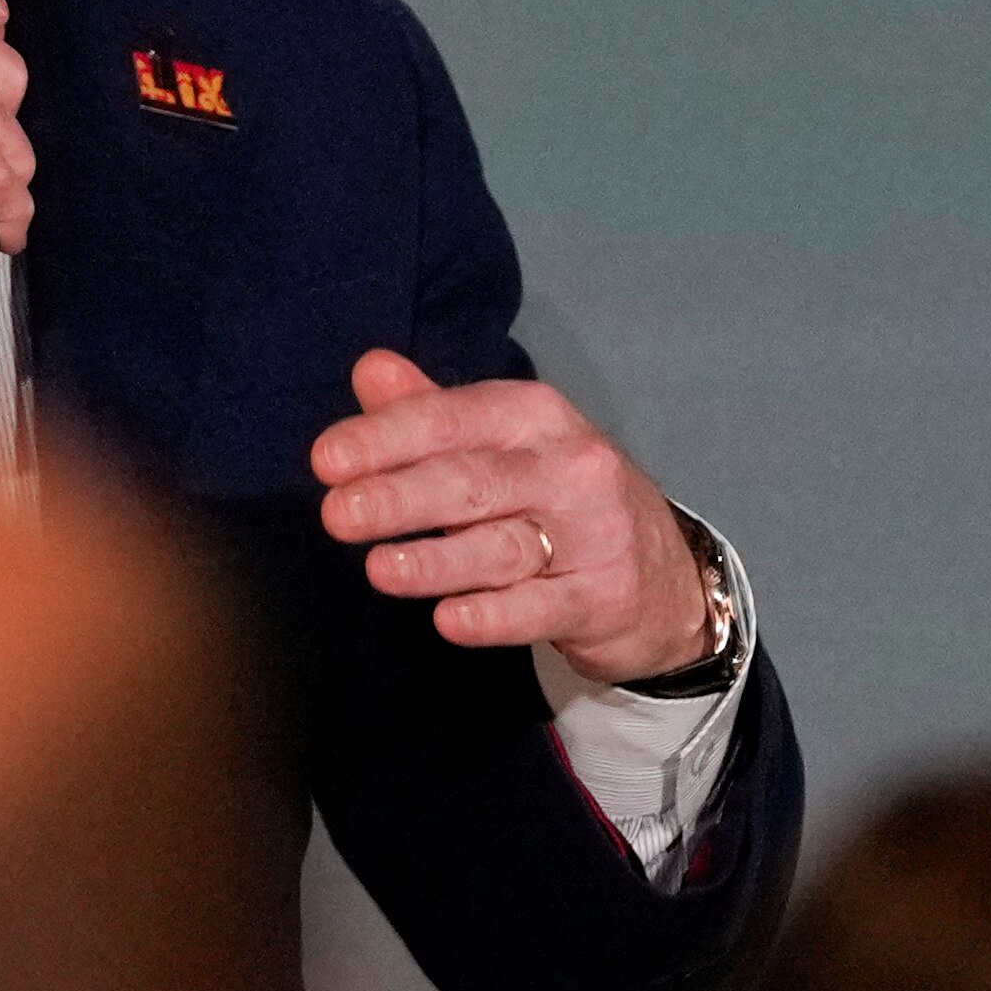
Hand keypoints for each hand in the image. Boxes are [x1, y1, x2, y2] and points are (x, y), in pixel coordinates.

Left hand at [311, 350, 714, 682]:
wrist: (665, 576)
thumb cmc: (558, 499)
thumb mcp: (502, 445)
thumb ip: (430, 412)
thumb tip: (368, 369)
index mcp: (534, 415)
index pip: (451, 418)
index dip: (385, 437)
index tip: (325, 461)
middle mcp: (569, 465)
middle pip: (472, 481)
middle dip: (399, 496)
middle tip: (335, 515)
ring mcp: (593, 534)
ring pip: (503, 546)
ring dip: (438, 560)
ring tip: (379, 569)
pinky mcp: (603, 598)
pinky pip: (542, 607)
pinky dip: (495, 616)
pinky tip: (449, 621)